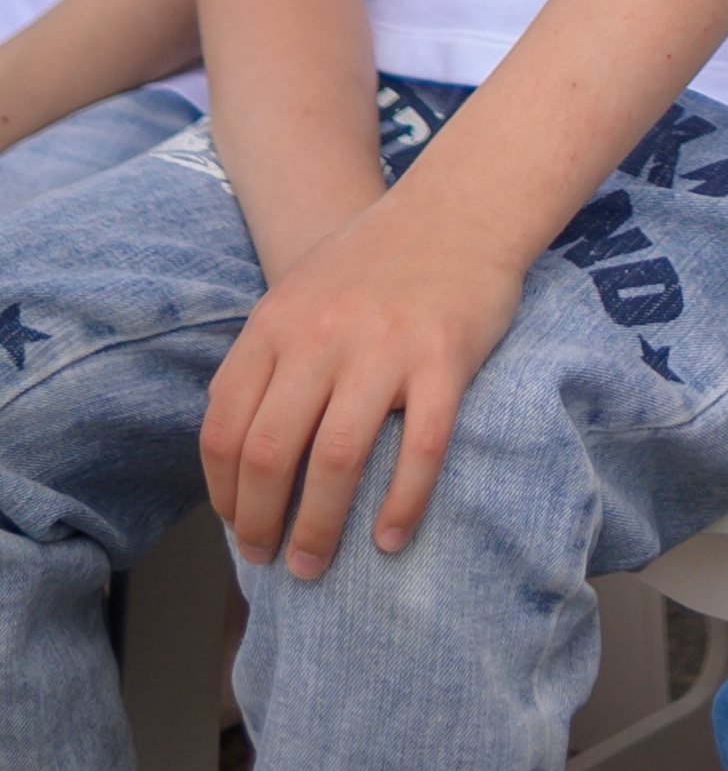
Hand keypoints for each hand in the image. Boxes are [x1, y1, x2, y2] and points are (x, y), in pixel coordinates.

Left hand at [201, 181, 527, 578]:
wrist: (463, 204)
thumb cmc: (377, 257)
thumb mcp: (300, 289)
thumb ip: (265, 355)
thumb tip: (234, 443)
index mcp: (278, 321)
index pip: (224, 426)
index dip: (221, 492)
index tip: (235, 526)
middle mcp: (323, 335)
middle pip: (271, 453)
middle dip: (260, 524)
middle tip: (267, 561)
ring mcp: (385, 346)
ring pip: (336, 461)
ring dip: (318, 529)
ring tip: (312, 565)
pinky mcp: (445, 358)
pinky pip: (419, 447)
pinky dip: (402, 503)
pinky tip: (390, 538)